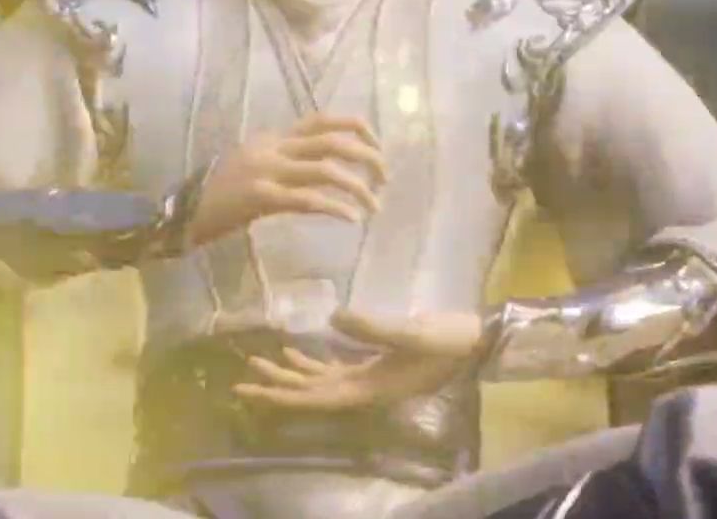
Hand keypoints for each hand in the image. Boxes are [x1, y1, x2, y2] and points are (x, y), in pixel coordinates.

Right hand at [184, 113, 386, 248]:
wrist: (185, 210)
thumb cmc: (222, 192)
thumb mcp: (255, 164)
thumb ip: (287, 159)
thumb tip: (325, 165)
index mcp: (274, 138)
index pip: (323, 120)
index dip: (357, 127)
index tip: (377, 146)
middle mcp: (274, 148)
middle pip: (333, 142)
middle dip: (368, 157)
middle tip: (385, 179)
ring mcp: (267, 171)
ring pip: (326, 170)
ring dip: (358, 187)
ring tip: (374, 206)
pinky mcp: (261, 197)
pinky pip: (307, 199)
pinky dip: (335, 207)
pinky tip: (351, 218)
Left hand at [233, 309, 486, 411]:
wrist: (477, 341)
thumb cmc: (448, 339)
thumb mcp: (413, 332)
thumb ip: (374, 327)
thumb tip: (334, 317)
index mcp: (369, 389)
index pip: (316, 399)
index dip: (282, 396)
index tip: (250, 393)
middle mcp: (363, 390)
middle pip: (309, 395)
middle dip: (276, 388)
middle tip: (239, 381)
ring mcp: (367, 378)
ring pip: (318, 383)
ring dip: (288, 375)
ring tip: (256, 362)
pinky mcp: (372, 365)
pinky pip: (332, 371)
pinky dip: (310, 364)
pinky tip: (292, 351)